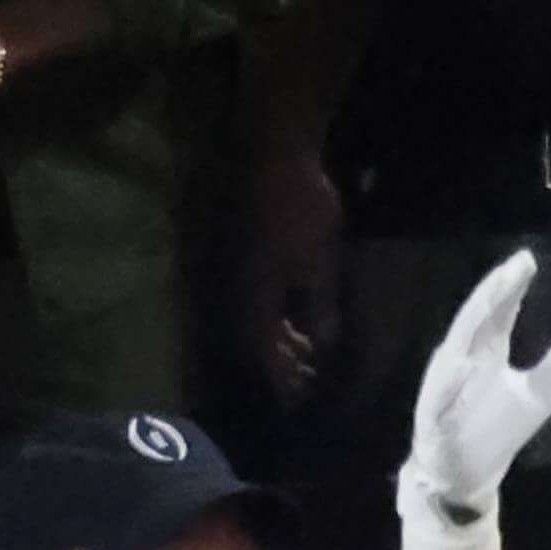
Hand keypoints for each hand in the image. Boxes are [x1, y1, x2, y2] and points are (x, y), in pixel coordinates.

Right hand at [241, 132, 344, 405]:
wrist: (272, 147)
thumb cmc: (299, 206)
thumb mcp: (319, 264)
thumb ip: (318, 310)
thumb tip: (320, 348)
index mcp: (250, 298)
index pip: (260, 355)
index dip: (279, 381)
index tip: (295, 402)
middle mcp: (232, 289)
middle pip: (252, 341)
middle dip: (278, 364)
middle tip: (304, 381)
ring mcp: (231, 267)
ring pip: (251, 318)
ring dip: (275, 339)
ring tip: (304, 352)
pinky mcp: (237, 249)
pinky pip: (253, 295)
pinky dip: (273, 312)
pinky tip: (293, 312)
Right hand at [396, 253, 550, 549]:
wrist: (463, 475)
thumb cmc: (494, 428)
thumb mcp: (539, 396)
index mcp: (484, 350)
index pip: (497, 311)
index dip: (511, 286)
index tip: (528, 260)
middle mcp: (460, 360)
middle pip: (475, 321)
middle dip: (492, 295)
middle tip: (512, 270)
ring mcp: (443, 388)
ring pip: (454, 353)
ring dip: (469, 328)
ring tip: (489, 302)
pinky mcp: (434, 420)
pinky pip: (440, 400)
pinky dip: (450, 384)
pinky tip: (463, 366)